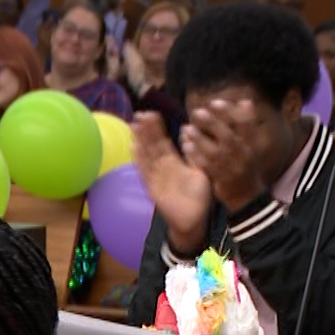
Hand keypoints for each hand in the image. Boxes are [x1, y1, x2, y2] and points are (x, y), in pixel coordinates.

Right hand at [131, 111, 212, 254]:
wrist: (193, 220)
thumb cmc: (198, 197)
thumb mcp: (201, 172)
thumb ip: (195, 154)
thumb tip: (188, 134)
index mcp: (174, 162)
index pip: (163, 141)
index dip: (157, 128)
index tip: (152, 113)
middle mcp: (162, 167)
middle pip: (152, 145)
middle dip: (146, 130)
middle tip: (140, 113)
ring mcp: (155, 177)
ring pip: (146, 155)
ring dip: (140, 141)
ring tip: (134, 125)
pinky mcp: (152, 187)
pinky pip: (145, 171)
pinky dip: (139, 160)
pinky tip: (134, 147)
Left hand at [182, 98, 265, 210]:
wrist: (246, 196)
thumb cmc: (245, 165)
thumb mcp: (251, 145)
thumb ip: (247, 125)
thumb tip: (245, 101)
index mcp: (252, 144)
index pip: (245, 124)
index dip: (230, 112)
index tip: (214, 102)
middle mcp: (243, 155)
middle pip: (228, 137)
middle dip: (213, 123)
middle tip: (197, 112)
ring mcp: (232, 168)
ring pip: (215, 152)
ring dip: (200, 139)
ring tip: (188, 128)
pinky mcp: (221, 179)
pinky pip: (207, 166)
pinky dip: (196, 155)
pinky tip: (186, 145)